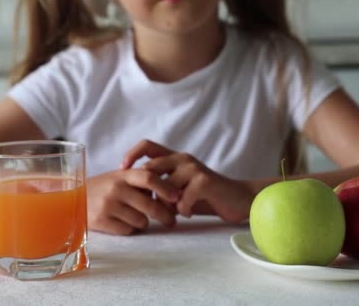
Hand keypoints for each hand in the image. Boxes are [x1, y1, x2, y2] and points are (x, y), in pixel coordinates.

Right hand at [87, 169, 179, 234]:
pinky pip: (128, 230)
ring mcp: (108, 205)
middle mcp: (116, 189)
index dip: (165, 188)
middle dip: (165, 215)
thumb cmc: (104, 187)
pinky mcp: (101, 221)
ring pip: (141, 221)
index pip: (149, 178)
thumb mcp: (120, 177)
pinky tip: (123, 223)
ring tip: (136, 217)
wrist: (72, 198)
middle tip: (172, 221)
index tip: (177, 198)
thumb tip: (172, 194)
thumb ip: (141, 181)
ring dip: (144, 222)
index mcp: (123, 175)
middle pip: (149, 205)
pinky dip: (130, 229)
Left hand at [121, 140, 252, 222]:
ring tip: (175, 212)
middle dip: (147, 192)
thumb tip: (136, 196)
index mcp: (174, 158)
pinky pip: (181, 200)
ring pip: (164, 188)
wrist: (238, 200)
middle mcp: (182, 158)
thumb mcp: (179, 191)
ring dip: (166, 205)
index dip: (131, 155)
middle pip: (150, 169)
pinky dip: (182, 211)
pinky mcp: (204, 181)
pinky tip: (188, 213)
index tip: (120, 171)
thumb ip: (161, 189)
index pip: (146, 146)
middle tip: (152, 208)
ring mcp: (193, 168)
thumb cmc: (206, 198)